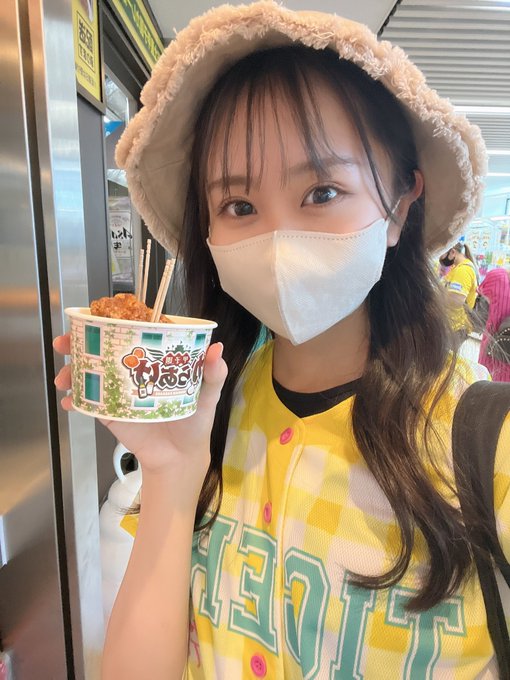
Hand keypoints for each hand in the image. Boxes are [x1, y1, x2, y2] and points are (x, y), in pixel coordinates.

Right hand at [53, 334, 227, 498]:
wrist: (180, 457)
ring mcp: (118, 390)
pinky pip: (88, 402)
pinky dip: (74, 401)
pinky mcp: (109, 412)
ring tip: (63, 377)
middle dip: (78, 341)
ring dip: (71, 370)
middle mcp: (134, 370)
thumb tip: (216, 349)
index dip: (113, 320)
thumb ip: (213, 374)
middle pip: (103, 347)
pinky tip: (69, 402)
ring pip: (90, 372)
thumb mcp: (208, 396)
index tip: (96, 316)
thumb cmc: (194, 421)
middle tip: (65, 342)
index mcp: (155, 359)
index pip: (133, 331)